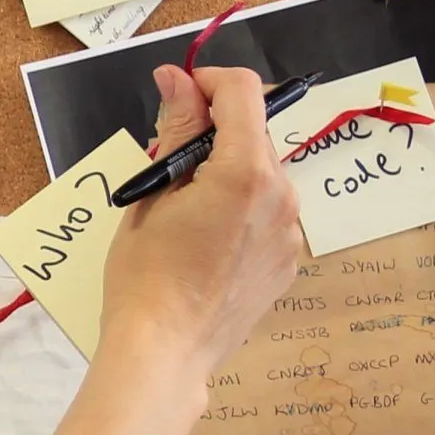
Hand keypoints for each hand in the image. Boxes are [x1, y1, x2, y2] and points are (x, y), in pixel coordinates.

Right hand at [98, 64, 303, 387]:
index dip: (208, 82)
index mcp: (245, 172)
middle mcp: (282, 195)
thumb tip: (176, 80)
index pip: (243, 92)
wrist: (165, 354)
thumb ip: (174, 133)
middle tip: (166, 166)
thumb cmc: (144, 278)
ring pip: (262, 177)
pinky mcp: (287, 262)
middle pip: (254, 136)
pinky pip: (266, 217)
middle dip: (214, 135)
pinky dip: (239, 214)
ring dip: (227, 175)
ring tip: (184, 213)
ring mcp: (290, 232)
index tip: (178, 96)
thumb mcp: (150, 198)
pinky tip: (204, 246)